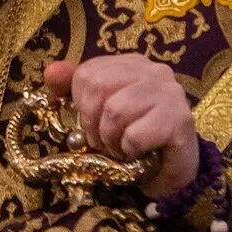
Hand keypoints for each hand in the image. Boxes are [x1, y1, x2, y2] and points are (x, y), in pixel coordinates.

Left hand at [43, 57, 198, 198]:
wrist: (174, 168)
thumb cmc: (135, 136)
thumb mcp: (101, 110)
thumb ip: (74, 87)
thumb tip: (52, 72)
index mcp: (131, 64)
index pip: (87, 73)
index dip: (81, 104)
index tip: (93, 123)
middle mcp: (153, 71)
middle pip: (98, 87)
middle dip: (92, 123)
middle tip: (103, 141)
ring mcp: (169, 93)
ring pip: (115, 110)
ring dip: (110, 139)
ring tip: (119, 148)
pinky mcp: (180, 120)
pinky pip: (135, 135)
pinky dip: (128, 150)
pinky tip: (137, 154)